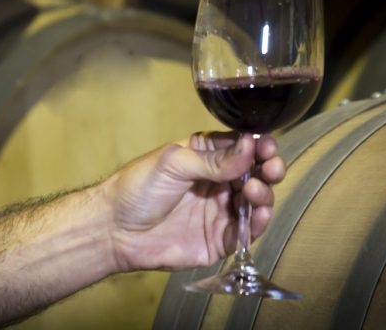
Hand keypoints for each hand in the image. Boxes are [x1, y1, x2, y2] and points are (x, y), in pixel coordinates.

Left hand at [104, 132, 284, 271]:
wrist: (115, 230)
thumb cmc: (137, 189)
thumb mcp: (173, 163)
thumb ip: (213, 159)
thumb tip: (250, 147)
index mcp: (206, 156)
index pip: (243, 147)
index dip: (260, 146)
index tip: (268, 146)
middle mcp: (218, 182)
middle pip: (256, 174)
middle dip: (269, 169)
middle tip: (271, 168)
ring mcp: (220, 211)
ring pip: (256, 202)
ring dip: (264, 194)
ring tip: (255, 191)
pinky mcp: (219, 240)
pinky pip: (246, 232)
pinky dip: (257, 223)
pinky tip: (258, 213)